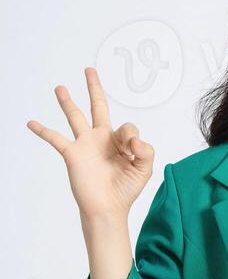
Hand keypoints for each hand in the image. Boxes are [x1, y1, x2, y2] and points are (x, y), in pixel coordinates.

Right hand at [27, 66, 154, 220]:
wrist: (108, 208)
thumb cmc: (126, 190)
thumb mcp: (144, 169)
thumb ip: (146, 151)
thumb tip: (135, 138)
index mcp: (120, 142)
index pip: (127, 126)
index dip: (131, 137)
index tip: (131, 151)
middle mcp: (101, 139)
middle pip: (98, 107)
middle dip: (94, 88)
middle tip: (90, 70)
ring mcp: (85, 145)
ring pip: (75, 117)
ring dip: (67, 102)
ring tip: (60, 87)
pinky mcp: (73, 154)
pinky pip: (55, 138)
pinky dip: (42, 130)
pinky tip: (31, 122)